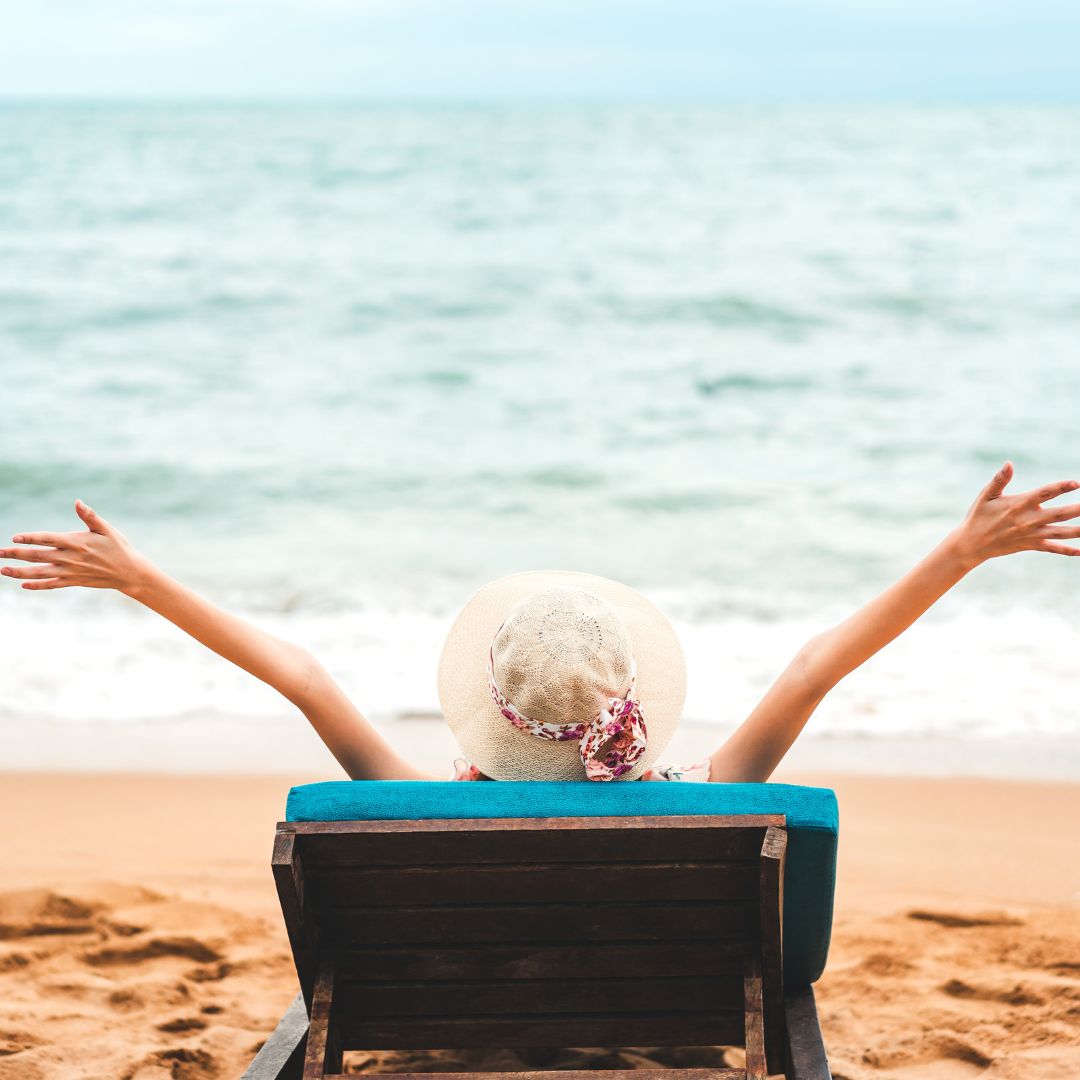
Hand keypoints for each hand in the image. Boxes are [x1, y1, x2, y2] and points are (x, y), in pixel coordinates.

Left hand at [0, 500, 152, 592]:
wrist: (129, 572)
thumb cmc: (119, 548)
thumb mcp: (107, 529)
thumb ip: (90, 516)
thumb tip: (77, 502)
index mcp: (77, 542)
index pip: (48, 539)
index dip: (30, 538)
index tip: (15, 537)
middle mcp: (70, 558)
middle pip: (38, 556)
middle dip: (16, 554)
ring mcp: (71, 572)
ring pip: (40, 573)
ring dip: (20, 572)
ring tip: (3, 570)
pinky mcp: (73, 581)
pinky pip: (51, 585)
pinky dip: (37, 585)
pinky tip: (23, 584)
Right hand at [951, 461, 1079, 565]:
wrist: (971, 544)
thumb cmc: (978, 516)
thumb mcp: (986, 496)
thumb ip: (999, 480)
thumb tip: (1009, 464)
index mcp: (1019, 504)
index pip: (1044, 493)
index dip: (1061, 487)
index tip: (1076, 483)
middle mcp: (1028, 520)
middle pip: (1060, 514)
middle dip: (1079, 509)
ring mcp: (1031, 534)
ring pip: (1061, 532)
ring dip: (1079, 530)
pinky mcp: (1031, 545)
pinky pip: (1052, 548)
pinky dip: (1067, 550)